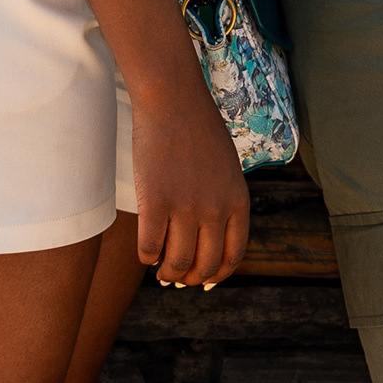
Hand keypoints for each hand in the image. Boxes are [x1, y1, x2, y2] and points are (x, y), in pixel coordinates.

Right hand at [64, 0, 251, 289]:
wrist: (174, 101)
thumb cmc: (198, 131)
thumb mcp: (226, 169)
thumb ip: (223, 200)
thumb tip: (210, 235)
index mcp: (237, 202)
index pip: (233, 256)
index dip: (218, 274)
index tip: (206, 281)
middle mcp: (215, 210)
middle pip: (204, 265)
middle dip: (190, 278)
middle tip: (177, 277)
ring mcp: (186, 208)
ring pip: (177, 264)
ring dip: (168, 273)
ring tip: (160, 270)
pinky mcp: (155, 203)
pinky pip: (149, 248)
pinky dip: (147, 257)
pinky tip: (145, 252)